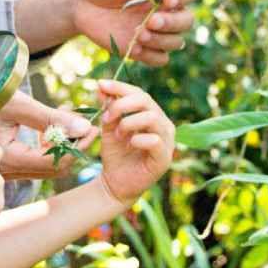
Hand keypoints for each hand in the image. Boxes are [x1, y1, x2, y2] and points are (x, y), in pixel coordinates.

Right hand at [0, 92, 99, 179]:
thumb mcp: (18, 104)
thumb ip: (51, 117)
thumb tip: (83, 127)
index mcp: (7, 158)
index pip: (53, 163)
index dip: (75, 147)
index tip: (90, 128)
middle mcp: (7, 171)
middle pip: (53, 169)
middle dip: (73, 148)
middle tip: (88, 126)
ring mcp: (7, 170)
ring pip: (47, 168)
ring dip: (63, 148)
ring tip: (72, 124)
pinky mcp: (9, 165)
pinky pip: (37, 164)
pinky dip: (50, 148)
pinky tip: (51, 130)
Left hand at [72, 0, 196, 66]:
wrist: (81, 2)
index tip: (166, 0)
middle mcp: (166, 9)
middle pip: (187, 20)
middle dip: (171, 23)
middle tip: (150, 22)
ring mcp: (157, 30)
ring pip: (176, 42)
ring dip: (161, 41)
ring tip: (139, 35)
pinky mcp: (144, 48)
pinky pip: (160, 59)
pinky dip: (151, 56)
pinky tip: (135, 47)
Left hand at [96, 80, 174, 205]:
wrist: (115, 183)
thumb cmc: (115, 154)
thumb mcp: (108, 127)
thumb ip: (107, 108)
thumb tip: (101, 86)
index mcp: (152, 114)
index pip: (139, 93)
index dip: (120, 87)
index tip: (100, 84)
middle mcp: (163, 124)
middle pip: (146, 101)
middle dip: (121, 105)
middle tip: (105, 117)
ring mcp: (167, 141)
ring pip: (152, 117)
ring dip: (128, 122)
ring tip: (117, 134)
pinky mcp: (164, 158)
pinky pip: (155, 140)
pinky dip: (138, 139)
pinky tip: (129, 144)